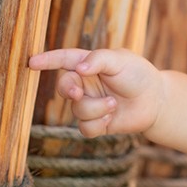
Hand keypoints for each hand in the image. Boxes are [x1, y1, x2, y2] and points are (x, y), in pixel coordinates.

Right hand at [29, 48, 163, 137]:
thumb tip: (79, 68)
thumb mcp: (121, 60)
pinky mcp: (95, 122)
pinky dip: (98, 123)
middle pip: (64, 87)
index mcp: (89, 64)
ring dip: (96, 108)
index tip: (31, 62)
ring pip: (77, 110)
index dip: (47, 60)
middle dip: (68, 89)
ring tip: (114, 104)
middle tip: (78, 92)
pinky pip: (85, 128)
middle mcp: (86, 84)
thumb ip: (99, 59)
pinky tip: (112, 117)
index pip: (64, 60)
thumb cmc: (138, 74)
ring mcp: (89, 103)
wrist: (155, 100)